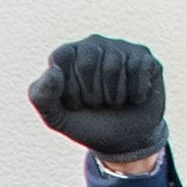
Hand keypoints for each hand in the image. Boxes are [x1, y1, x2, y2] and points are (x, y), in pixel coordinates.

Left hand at [28, 34, 169, 169]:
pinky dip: (136, 93)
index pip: (62, 58)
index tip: (75, 103)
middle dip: (92, 94)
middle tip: (97, 103)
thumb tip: (53, 70)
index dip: (70, 89)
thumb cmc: (88, 123)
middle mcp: (93, 45)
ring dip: (114, 96)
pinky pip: (139, 68)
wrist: (124, 141)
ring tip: (115, 101)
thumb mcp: (57, 118)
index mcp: (68, 54)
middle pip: (88, 62)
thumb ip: (42, 96)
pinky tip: (134, 97)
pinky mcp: (144, 57)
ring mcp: (120, 48)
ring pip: (114, 66)